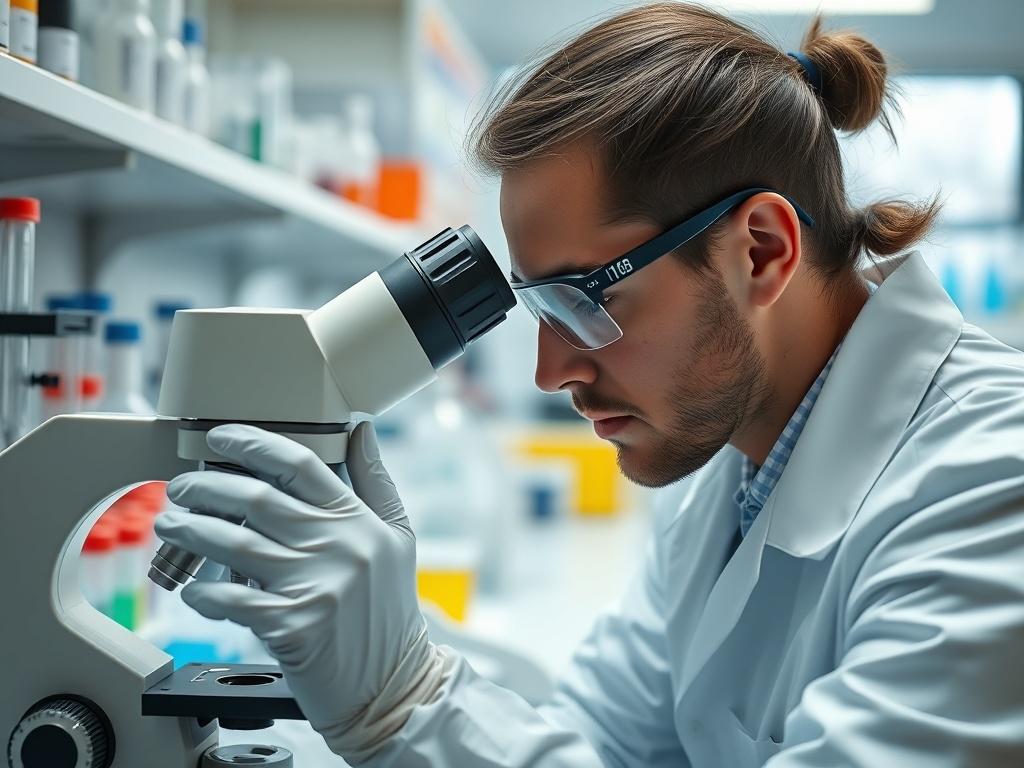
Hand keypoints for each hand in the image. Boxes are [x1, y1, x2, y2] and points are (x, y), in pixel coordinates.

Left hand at [154, 422, 450, 761]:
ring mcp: (316, 586)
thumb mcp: (397, 539)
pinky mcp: (293, 626)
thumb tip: (360, 429)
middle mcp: (339, 547)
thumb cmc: (388, 611)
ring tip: (171, 525)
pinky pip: (231, 600)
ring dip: (191, 531)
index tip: (220, 437)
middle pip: (257, 499)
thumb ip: (376, 482)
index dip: (254, 444)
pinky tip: (192, 589)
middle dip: (206, 487)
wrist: (393, 684)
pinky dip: (204, 593)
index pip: (301, 464)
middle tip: (181, 488)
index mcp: (359, 521)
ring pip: (235, 545)